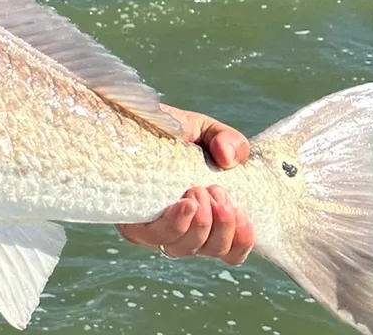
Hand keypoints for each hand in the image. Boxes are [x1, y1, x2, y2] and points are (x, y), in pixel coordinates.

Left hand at [116, 105, 255, 264]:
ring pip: (184, 249)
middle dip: (221, 224)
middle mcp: (182, 229)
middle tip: (216, 190)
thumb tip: (229, 159)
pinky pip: (155, 239)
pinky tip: (185, 204)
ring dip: (200, 224)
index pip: (230, 251)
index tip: (241, 210)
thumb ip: (229, 141)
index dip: (242, 240)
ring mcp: (155, 229)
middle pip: (210, 250)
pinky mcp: (131, 223)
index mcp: (206, 217)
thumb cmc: (173, 133)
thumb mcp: (207, 131)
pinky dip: (176, 225)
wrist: (132, 121)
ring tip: (198, 190)